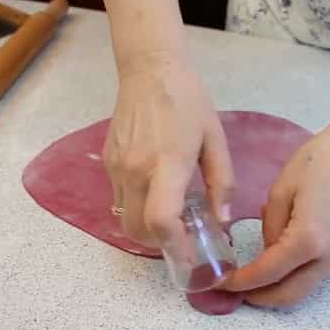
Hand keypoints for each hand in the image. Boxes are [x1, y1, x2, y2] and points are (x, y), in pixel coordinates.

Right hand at [104, 59, 233, 247]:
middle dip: (161, 245)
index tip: (190, 258)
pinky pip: (120, 200)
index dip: (175, 247)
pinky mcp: (107, 163)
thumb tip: (222, 220)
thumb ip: (221, 182)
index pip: (162, 220)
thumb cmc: (188, 101)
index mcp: (168, 162)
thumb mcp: (215, 139)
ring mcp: (117, 167)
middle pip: (139, 231)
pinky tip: (155, 192)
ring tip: (171, 217)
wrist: (149, 71)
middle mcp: (136, 170)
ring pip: (125, 220)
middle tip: (183, 239)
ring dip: (147, 230)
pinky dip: (137, 208)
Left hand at [222, 115, 329, 306]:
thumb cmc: (318, 161)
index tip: (220, 283)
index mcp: (308, 240)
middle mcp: (328, 257)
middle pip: (289, 294)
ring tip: (252, 281)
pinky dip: (293, 277)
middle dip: (259, 298)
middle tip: (234, 290)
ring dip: (277, 290)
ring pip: (304, 288)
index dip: (241, 282)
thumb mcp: (280, 191)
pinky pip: (315, 274)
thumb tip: (268, 251)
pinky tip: (277, 263)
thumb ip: (270, 228)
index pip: (267, 273)